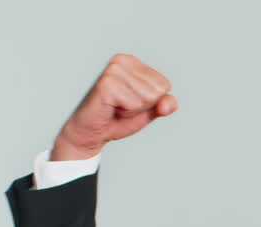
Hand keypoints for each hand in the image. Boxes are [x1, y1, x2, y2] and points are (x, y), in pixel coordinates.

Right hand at [51, 54, 177, 160]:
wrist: (92, 132)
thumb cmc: (117, 118)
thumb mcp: (148, 112)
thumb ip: (165, 105)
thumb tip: (168, 103)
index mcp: (134, 62)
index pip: (164, 85)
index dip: (152, 102)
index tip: (132, 103)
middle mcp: (122, 60)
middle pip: (157, 90)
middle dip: (143, 106)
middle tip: (122, 107)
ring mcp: (113, 70)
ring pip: (147, 97)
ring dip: (133, 109)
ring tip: (116, 107)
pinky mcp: (106, 83)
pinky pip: (134, 103)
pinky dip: (126, 112)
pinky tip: (111, 108)